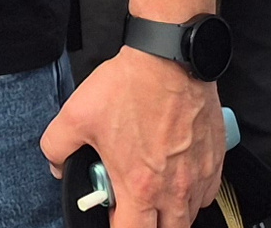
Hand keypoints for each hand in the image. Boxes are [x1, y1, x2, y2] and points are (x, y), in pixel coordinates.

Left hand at [40, 47, 223, 227]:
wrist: (170, 59)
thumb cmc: (131, 86)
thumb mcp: (76, 115)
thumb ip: (56, 146)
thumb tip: (56, 165)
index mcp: (139, 186)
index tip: (113, 217)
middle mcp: (173, 189)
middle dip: (149, 226)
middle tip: (134, 210)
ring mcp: (198, 177)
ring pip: (188, 217)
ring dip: (170, 215)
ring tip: (153, 194)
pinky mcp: (214, 161)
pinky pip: (206, 195)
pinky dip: (192, 196)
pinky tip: (176, 179)